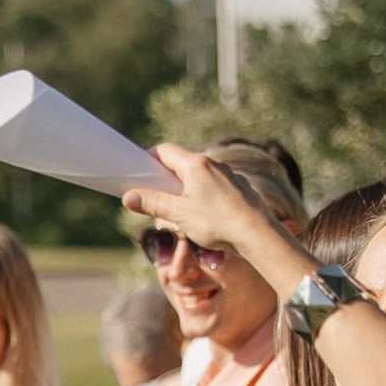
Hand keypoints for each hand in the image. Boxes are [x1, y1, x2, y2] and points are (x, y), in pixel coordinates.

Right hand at [122, 142, 291, 259]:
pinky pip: (213, 187)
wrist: (257, 234)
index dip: (148, 160)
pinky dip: (202, 198)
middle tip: (155, 202)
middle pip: (180, 164)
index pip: (164, 150)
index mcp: (196, 164)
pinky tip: (204, 218)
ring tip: (180, 216)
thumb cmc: (217, 222)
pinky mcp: (238, 188)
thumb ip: (152, 203)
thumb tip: (128, 197)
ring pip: (197, 178)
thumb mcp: (178, 214)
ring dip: (183, 192)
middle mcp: (213, 164)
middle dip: (164, 182)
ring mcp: (228, 175)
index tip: (138, 175)